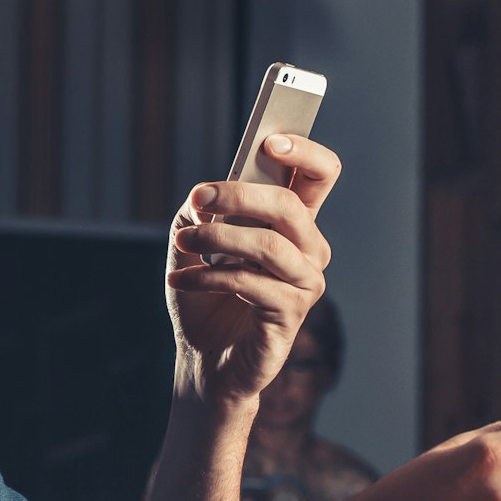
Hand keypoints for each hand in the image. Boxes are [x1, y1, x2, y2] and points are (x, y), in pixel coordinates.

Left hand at [164, 135, 340, 405]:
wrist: (203, 360)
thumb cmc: (205, 298)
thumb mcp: (193, 242)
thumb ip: (202, 211)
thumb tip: (205, 198)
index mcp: (294, 223)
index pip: (320, 175)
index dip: (304, 152)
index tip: (270, 141)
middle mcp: (309, 250)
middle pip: (291, 206)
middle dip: (239, 196)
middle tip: (198, 197)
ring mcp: (305, 284)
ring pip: (269, 245)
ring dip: (217, 239)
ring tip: (183, 242)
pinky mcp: (290, 315)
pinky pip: (250, 284)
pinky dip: (208, 277)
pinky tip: (181, 280)